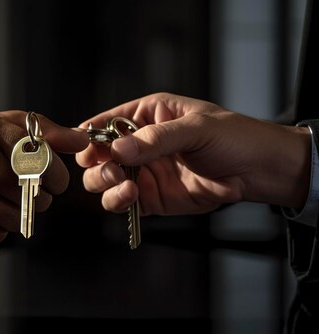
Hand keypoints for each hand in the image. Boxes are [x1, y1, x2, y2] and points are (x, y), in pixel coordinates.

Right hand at [0, 110, 88, 242]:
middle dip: (41, 196)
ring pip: (17, 217)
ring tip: (8, 200)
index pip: (40, 158)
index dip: (56, 174)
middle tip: (33, 191)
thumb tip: (81, 142)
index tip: (56, 181)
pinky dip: (0, 226)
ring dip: (21, 213)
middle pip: (31, 192)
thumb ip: (42, 131)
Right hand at [76, 92, 310, 215]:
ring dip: (105, 184)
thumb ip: (156, 139)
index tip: (86, 148)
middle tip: (111, 170)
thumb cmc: (234, 137)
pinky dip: (118, 202)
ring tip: (124, 184)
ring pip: (104, 181)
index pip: (106, 123)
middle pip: (98, 155)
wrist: (261, 172)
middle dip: (97, 164)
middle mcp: (138, 144)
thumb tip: (118, 150)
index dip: (90, 135)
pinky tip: (131, 198)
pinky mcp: (150, 198)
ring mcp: (143, 172)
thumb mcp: (196, 128)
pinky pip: (122, 202)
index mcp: (147, 116)